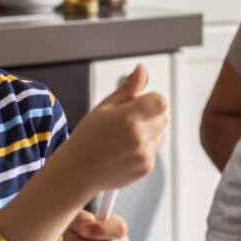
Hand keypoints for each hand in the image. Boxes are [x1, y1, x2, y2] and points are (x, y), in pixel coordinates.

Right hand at [64, 64, 167, 194]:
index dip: (150, 100)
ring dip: (150, 131)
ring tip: (124, 137)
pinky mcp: (146, 167)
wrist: (77, 171)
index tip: (136, 104)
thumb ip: (128, 88)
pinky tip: (125, 150)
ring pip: (161, 133)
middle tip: (127, 121)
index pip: (160, 101)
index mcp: (128, 118)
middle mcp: (139, 137)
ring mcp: (144, 154)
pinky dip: (145, 147)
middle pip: (163, 116)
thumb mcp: (104, 107)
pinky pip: (155, 149)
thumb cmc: (87, 137)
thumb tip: (142, 69)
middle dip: (150, 114)